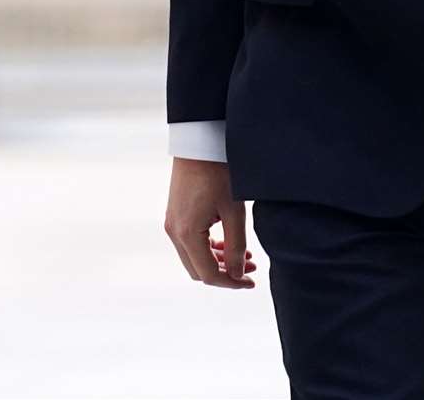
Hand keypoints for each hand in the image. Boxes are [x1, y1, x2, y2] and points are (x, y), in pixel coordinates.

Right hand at [164, 157, 256, 288]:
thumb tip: (237, 275)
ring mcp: (172, 222)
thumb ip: (237, 245)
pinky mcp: (175, 214)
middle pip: (198, 269)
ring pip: (194, 256)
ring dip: (218, 260)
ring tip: (245, 255)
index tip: (251, 282)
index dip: (231, 283)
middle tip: (250, 268)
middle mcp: (174, 232)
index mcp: (186, 234)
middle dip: (225, 273)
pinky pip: (190, 242)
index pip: (208, 274)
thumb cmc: (218, 171)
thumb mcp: (234, 210)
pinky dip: (209, 247)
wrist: (199, 141)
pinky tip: (228, 241)